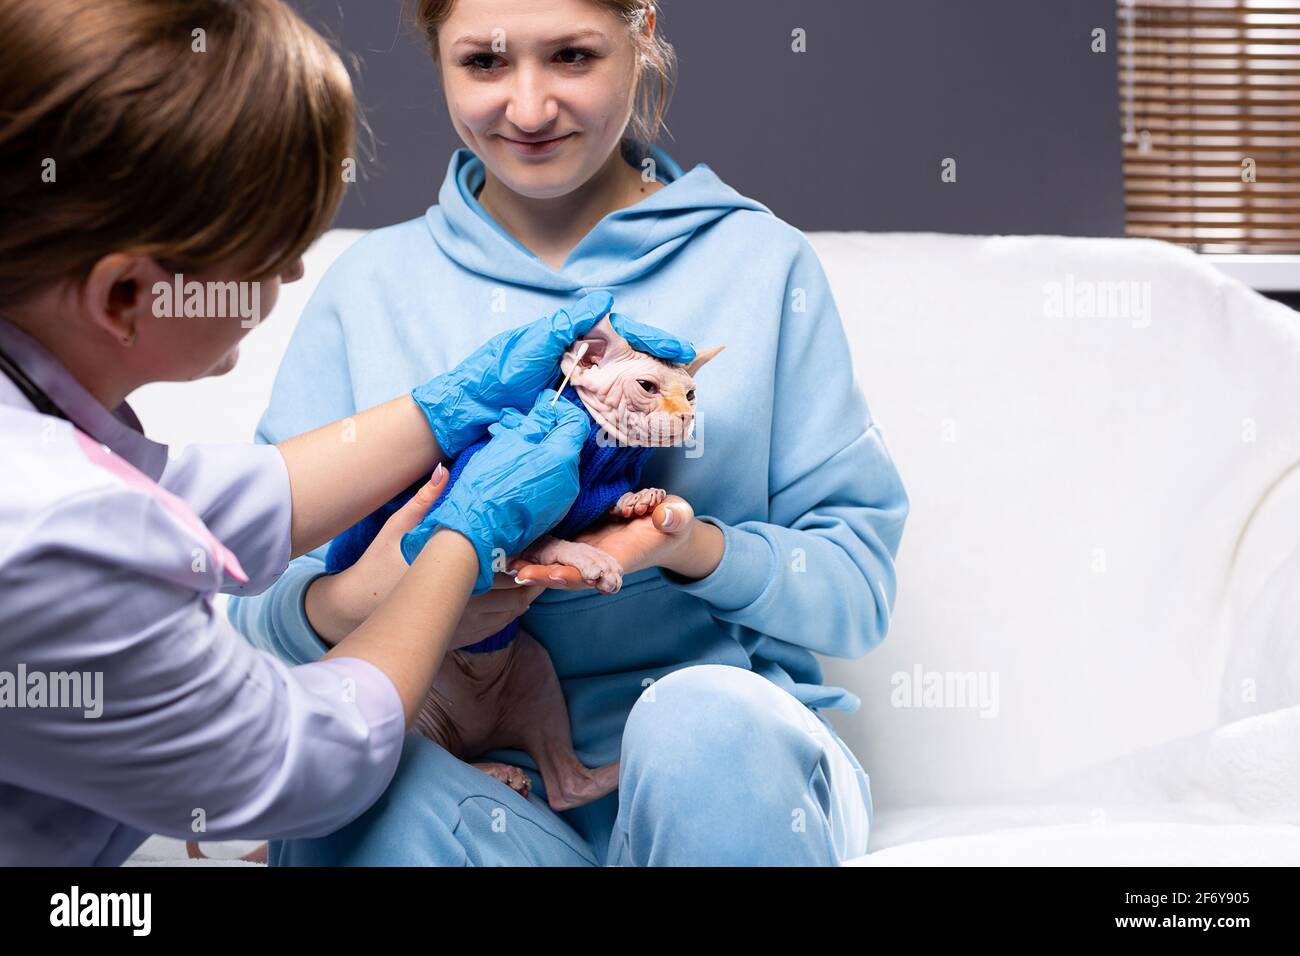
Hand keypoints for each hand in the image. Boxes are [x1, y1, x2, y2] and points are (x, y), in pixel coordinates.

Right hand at [304, 466, 543, 645]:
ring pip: (514, 607)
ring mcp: (465, 622)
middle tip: (548, 552)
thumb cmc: (377, 564)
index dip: (526, 549)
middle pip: (516, 585)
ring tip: (537, 569)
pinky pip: (501, 624)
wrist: (356, 609)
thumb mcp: (398, 528)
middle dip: (534, 569)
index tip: (539, 536)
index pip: (504, 560)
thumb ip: (425, 500)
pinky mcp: (462, 635)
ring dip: (528, 589)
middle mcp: (463, 601)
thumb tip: (444, 468)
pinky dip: (514, 608)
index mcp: (452, 570)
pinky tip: (518, 592)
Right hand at [402, 389, 588, 593]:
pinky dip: (535, 472)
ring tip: (508, 448)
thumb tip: (549, 407)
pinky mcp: (550, 512)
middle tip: (516, 426)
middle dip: (544, 431)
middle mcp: (570, 480)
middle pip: (565, 444)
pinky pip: (549, 483)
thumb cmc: (489, 483)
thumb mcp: (510, 442)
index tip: (540, 407)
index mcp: (563, 458)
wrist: (477, 530)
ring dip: (537, 451)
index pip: (575, 422)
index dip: (558, 410)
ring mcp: (562, 500)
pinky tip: (511, 471)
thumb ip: (535, 423)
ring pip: (556, 464)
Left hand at [410, 292, 696, 457]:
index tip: (682, 349)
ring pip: (625, 387)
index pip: (625, 334)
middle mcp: (582, 363)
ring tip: (683, 396)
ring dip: (654, 391)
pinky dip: (631, 415)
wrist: (469, 412)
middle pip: (633, 360)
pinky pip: (608, 413)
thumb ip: (569, 322)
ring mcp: (580, 391)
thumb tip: (605, 300)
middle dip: (664, 365)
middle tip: (692, 375)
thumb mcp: (534, 341)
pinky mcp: (573, 417)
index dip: (655, 339)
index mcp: (575, 339)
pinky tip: (651, 419)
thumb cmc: (498, 372)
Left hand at [508, 495, 701, 589]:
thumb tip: (664, 516)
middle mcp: (595, 557)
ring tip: (502, 556)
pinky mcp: (578, 532)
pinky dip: (532, 542)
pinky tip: (510, 536)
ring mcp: (584, 546)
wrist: (664, 523)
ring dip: (529, 560)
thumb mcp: (677, 517)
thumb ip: (673, 518)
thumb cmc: (672, 522)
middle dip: (539, 572)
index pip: (589, 573)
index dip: (571, 576)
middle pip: (562, 570)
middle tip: (514, 569)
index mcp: (616, 559)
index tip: (553, 577)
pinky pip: (552, 541)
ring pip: (553, 557)